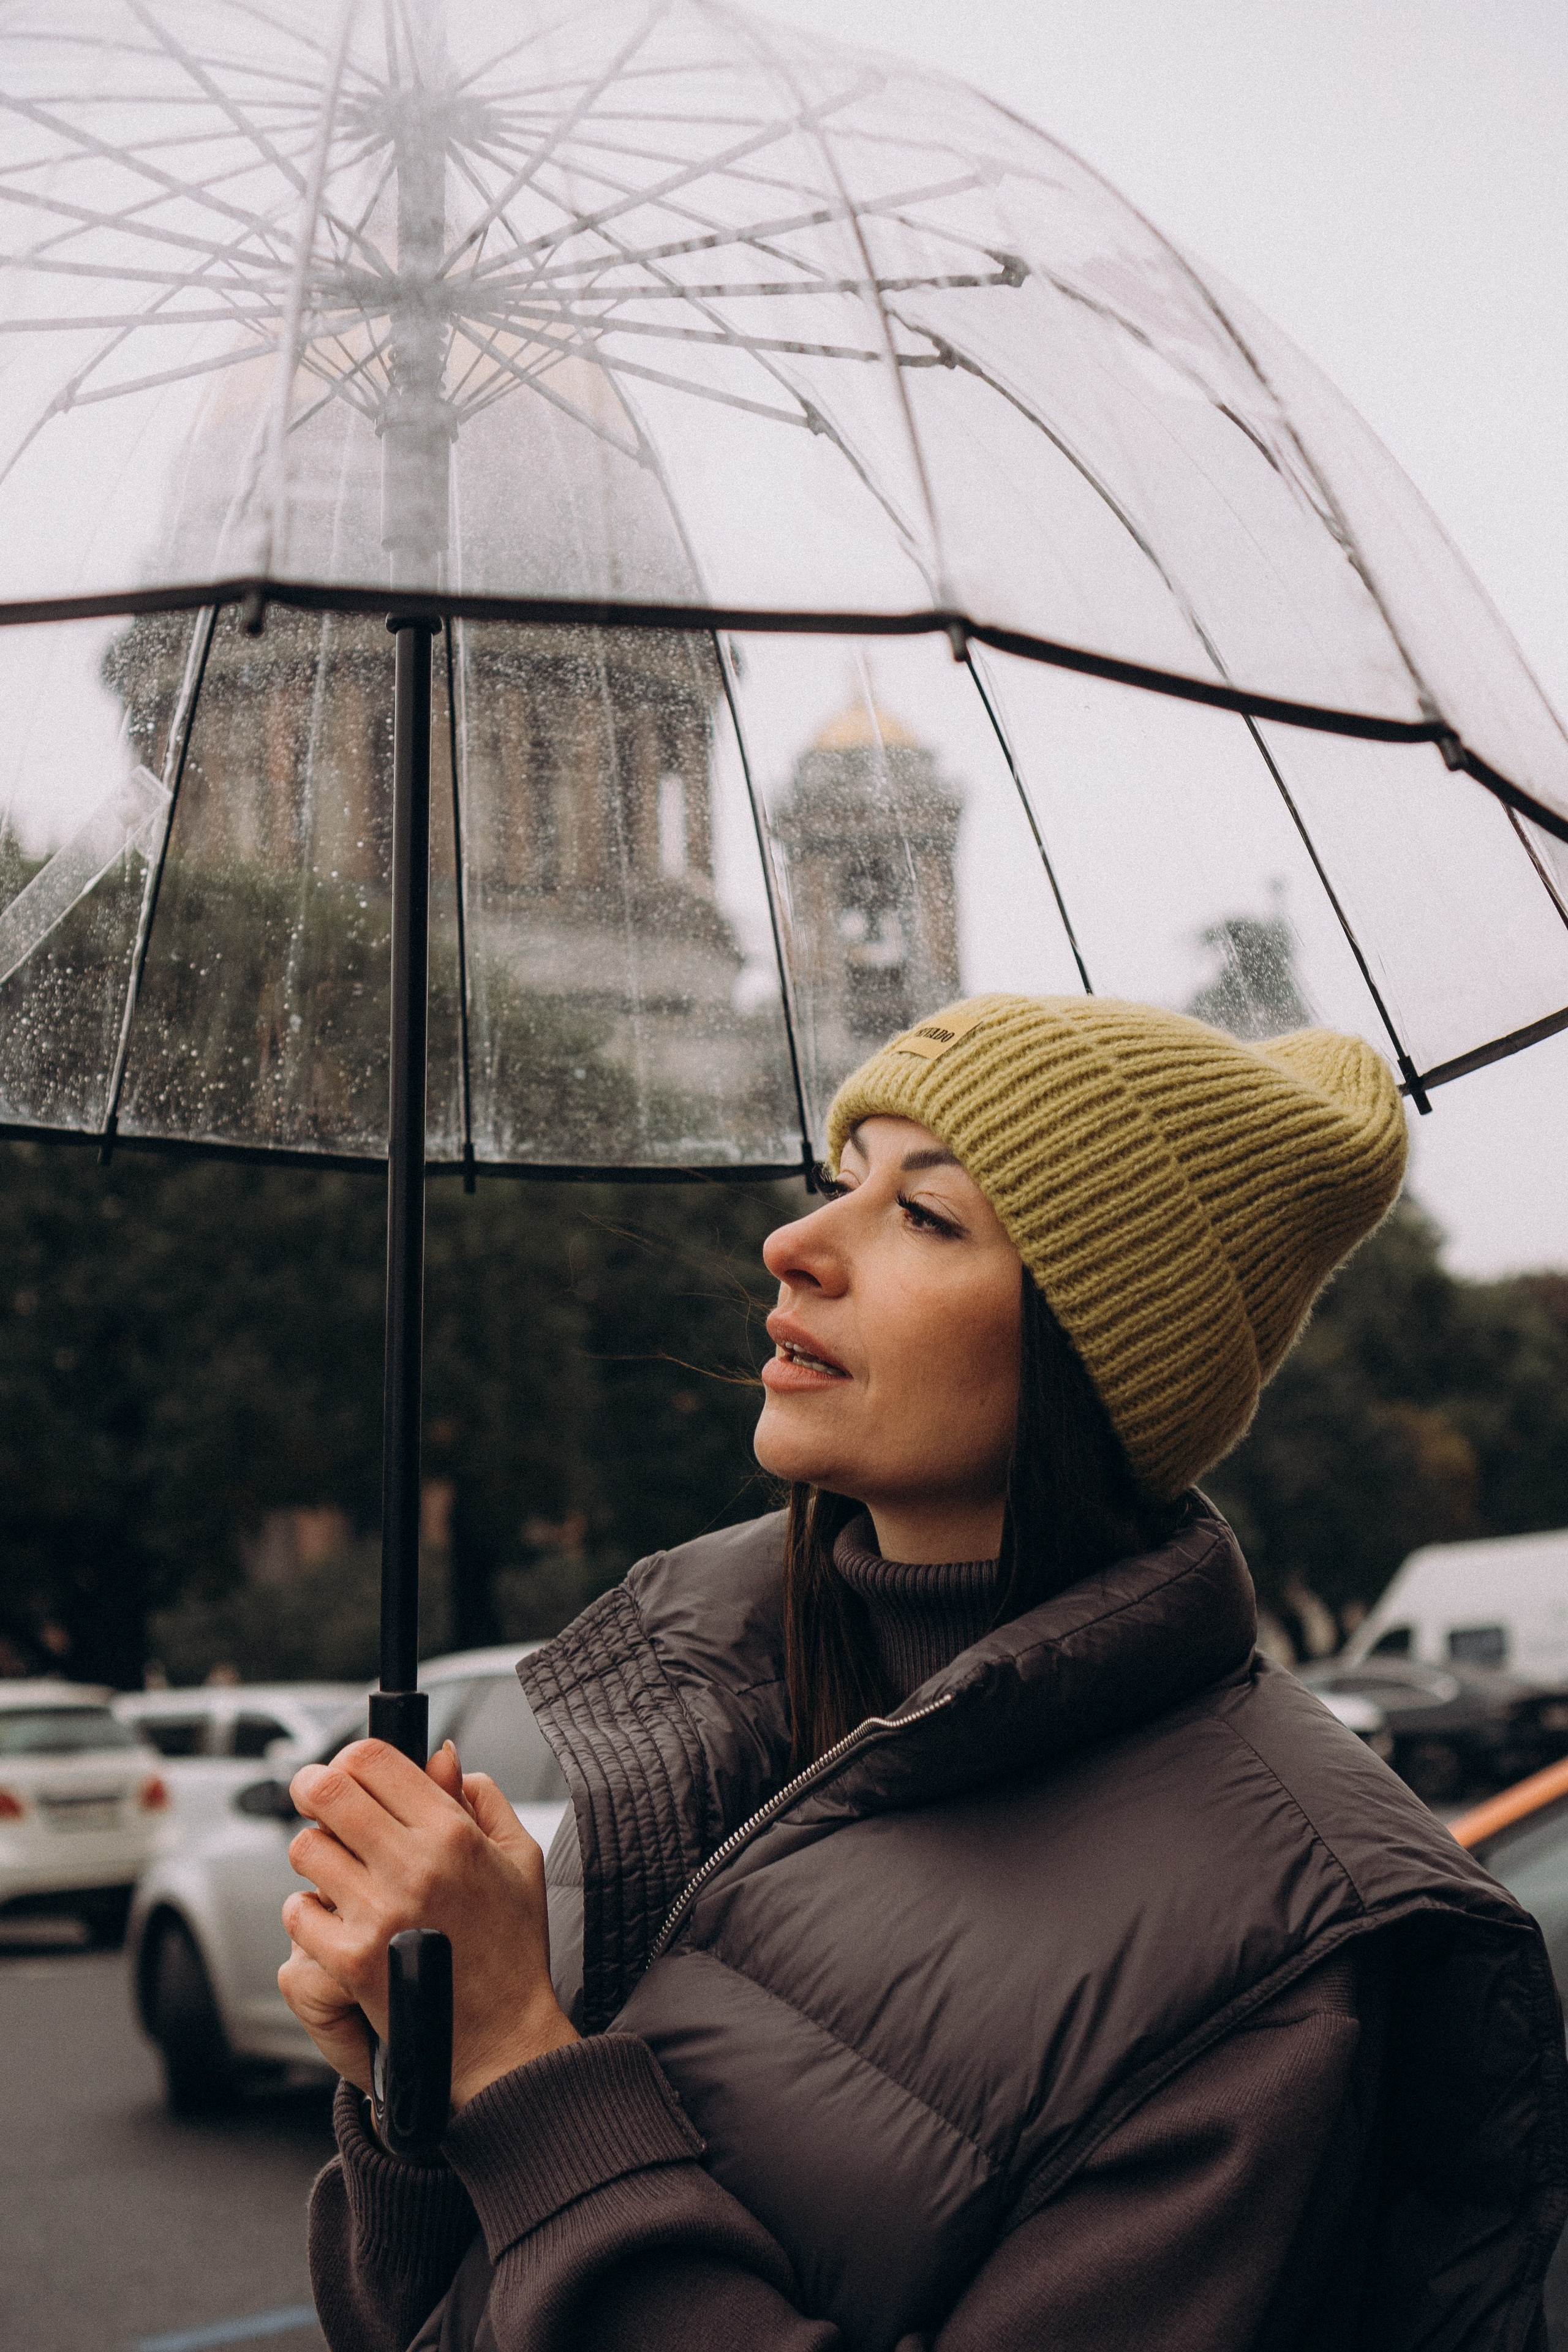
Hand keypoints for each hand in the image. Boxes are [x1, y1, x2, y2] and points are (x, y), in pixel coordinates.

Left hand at [278, 1737, 577, 2109]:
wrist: (503, 2038)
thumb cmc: (512, 1949)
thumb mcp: (519, 1858)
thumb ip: (482, 1798)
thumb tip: (443, 1757)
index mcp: (453, 1834)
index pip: (374, 1760)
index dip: (350, 1757)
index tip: (344, 1770)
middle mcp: (414, 1867)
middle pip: (330, 1792)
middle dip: (311, 1786)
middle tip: (313, 1795)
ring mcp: (378, 1914)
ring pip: (306, 1848)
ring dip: (313, 1852)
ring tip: (334, 1868)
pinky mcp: (350, 1962)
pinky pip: (298, 1911)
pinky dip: (307, 1912)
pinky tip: (334, 1920)